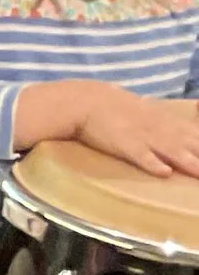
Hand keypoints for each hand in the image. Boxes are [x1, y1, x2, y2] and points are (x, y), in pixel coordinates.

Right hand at [68, 87, 198, 178]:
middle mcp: (160, 129)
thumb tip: (186, 129)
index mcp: (168, 122)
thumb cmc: (118, 108)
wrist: (88, 101)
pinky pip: (140, 156)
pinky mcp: (124, 144)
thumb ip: (169, 123)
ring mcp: (143, 137)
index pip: (197, 134)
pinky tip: (164, 173)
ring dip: (188, 162)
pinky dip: (152, 164)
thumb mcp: (149, 111)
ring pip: (171, 151)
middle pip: (190, 145)